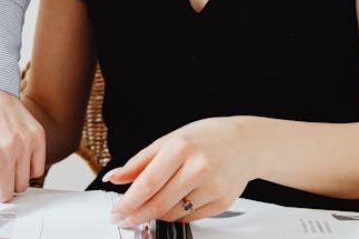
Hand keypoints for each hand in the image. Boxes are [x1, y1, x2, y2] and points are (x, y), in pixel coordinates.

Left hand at [105, 117, 256, 224]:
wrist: (245, 143)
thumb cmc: (205, 139)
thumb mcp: (169, 140)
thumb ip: (139, 162)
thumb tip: (114, 177)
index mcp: (181, 147)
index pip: (147, 183)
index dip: (128, 202)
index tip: (116, 212)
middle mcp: (199, 167)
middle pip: (159, 203)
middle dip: (136, 216)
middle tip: (123, 220)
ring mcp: (213, 187)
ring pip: (173, 214)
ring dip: (156, 214)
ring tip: (153, 204)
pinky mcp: (222, 202)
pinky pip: (190, 218)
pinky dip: (176, 214)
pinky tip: (176, 202)